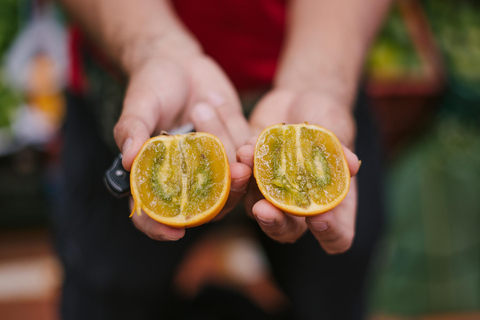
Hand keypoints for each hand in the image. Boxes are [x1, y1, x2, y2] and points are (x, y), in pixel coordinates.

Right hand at [114, 43, 251, 240]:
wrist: (181, 63)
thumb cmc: (152, 83)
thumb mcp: (140, 103)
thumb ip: (133, 129)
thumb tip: (127, 159)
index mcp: (154, 172)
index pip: (152, 210)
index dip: (159, 226)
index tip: (176, 233)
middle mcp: (184, 174)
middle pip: (201, 204)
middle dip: (219, 196)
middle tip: (233, 177)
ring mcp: (210, 163)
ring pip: (227, 185)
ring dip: (238, 177)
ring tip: (244, 157)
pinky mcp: (231, 147)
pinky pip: (243, 159)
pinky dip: (250, 155)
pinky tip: (254, 145)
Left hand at [238, 87, 359, 253]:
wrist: (301, 99)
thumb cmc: (328, 119)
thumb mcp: (338, 129)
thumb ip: (340, 149)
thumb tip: (352, 164)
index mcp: (332, 203)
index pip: (336, 236)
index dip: (329, 234)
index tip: (319, 218)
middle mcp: (300, 206)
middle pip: (287, 231)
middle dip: (274, 223)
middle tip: (264, 210)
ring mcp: (272, 193)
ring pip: (256, 207)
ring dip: (251, 190)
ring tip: (251, 162)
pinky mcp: (251, 176)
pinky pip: (242, 179)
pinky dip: (244, 165)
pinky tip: (246, 149)